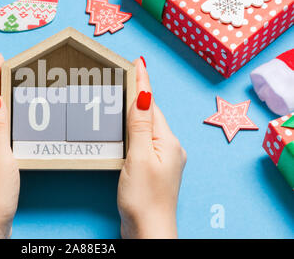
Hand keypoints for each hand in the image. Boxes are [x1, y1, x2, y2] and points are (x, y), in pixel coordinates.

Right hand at [118, 57, 186, 238]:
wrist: (149, 232)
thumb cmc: (143, 197)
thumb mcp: (138, 157)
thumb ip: (139, 125)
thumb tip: (143, 94)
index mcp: (167, 141)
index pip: (151, 104)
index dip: (142, 82)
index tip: (138, 62)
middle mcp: (169, 147)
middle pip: (151, 114)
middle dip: (138, 94)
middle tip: (127, 74)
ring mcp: (164, 158)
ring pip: (148, 127)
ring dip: (136, 112)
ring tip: (124, 96)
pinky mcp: (156, 169)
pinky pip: (146, 141)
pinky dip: (135, 130)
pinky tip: (127, 129)